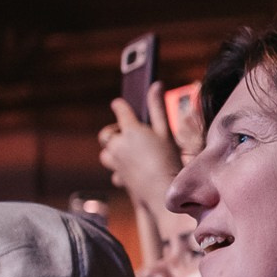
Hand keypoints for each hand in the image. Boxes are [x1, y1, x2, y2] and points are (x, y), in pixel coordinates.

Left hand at [97, 94, 181, 208]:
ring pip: (106, 153)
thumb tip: (156, 84)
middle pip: (107, 134)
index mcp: (130, 130)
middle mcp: (117, 145)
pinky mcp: (119, 178)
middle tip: (133, 136)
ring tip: (133, 154)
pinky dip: (121, 169)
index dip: (120, 106)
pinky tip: (135, 171)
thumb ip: (158, 108)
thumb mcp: (166, 132)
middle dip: (116, 133)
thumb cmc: (169, 160)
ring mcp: (115, 163)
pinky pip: (114, 171)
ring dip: (115, 151)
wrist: (164, 193)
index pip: (120, 109)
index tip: (120, 105)